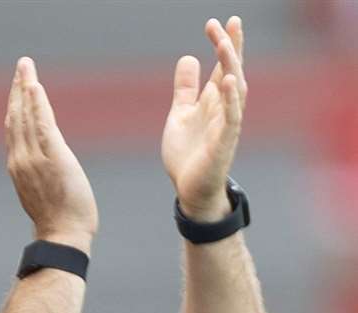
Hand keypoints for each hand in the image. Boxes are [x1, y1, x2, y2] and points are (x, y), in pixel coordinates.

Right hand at [5, 56, 97, 250]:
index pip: (14, 128)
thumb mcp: (42, 191)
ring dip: (25, 89)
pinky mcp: (52, 157)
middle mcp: (20, 159)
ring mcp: (34, 158)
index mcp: (17, 167)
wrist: (62, 235)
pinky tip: (35, 87)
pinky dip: (37, 105)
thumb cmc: (57, 219)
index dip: (15, 104)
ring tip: (27, 67)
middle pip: (16, 117)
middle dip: (17, 89)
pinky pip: (42, 125)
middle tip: (22, 65)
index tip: (19, 86)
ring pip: (26, 117)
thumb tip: (44, 164)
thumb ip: (38, 172)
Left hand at [162, 16, 246, 220]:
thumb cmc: (188, 154)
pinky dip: (231, 99)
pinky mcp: (224, 142)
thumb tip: (188, 56)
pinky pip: (231, 117)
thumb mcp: (181, 114)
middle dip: (229, 46)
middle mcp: (224, 108)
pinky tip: (230, 81)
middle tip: (225, 22)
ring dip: (231, 66)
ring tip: (225, 44)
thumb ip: (185, 88)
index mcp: (214, 101)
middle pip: (232, 70)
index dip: (224, 43)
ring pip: (235, 90)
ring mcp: (226, 124)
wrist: (190, 189)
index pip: (223, 66)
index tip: (220, 21)